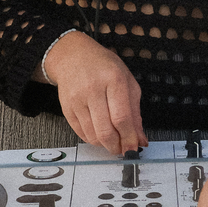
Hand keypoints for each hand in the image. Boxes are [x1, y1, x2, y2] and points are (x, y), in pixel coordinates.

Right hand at [43, 31, 146, 154]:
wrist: (74, 57)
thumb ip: (135, 111)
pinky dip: (93, 140)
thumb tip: (140, 138)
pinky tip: (100, 136)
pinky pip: (80, 133)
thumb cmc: (105, 67)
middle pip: (106, 130)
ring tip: (114, 143)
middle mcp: (94, 90)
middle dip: (117, 146)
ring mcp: (77, 100)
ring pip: (92, 135)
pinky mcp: (66, 109)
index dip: (129, 137)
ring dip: (105, 145)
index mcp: (114, 79)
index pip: (122, 117)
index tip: (134, 147)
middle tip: (123, 149)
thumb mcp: (127, 81)